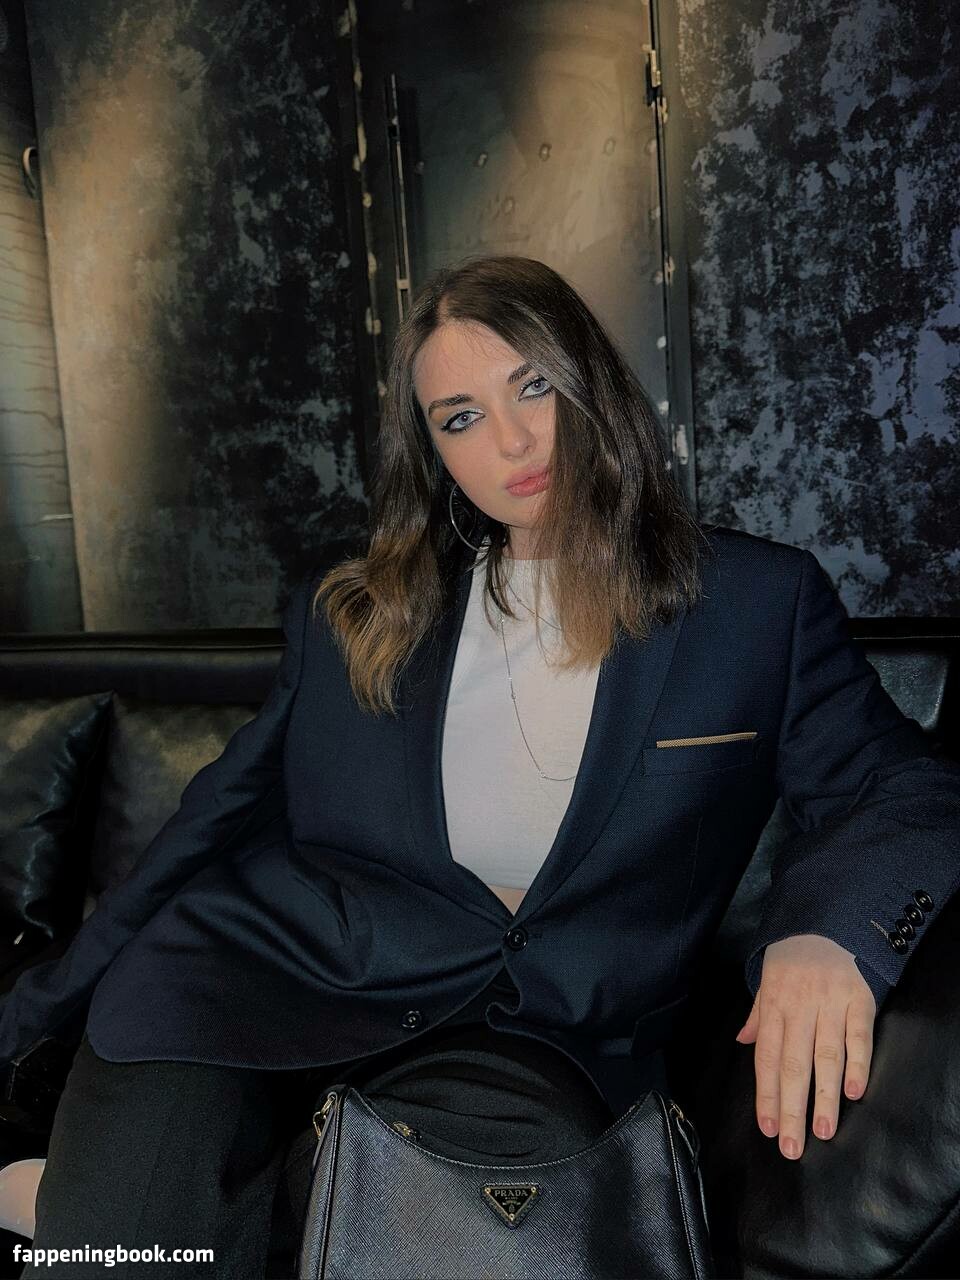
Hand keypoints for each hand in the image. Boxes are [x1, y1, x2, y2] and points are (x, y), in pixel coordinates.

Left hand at [734, 933, 875, 1159]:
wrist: (825, 918)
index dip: (766, 1095)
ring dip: (824, 1097)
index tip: (766, 1128)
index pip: (766, 1058)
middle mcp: (799, 1008)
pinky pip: (858, 1036)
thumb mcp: (765, 979)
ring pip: (825, 1057)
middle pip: (793, 1065)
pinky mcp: (859, 999)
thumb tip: (744, 1044)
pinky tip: (854, 1092)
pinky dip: (857, 1064)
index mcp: (773, 1005)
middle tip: (791, 1147)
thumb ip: (758, 1015)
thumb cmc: (791, 955)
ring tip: (823, 1131)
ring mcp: (830, 1004)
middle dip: (791, 1109)